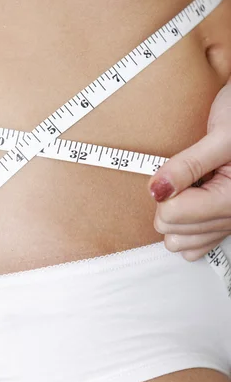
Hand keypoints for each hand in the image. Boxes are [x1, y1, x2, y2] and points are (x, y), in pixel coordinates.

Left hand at [147, 76, 230, 260]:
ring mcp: (228, 224)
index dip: (166, 186)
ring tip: (192, 184)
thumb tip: (158, 190)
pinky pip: (192, 246)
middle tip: (188, 173)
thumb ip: (188, 164)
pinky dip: (183, 226)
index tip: (179, 167)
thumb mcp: (221, 134)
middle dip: (170, 199)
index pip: (172, 213)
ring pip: (178, 242)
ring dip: (176, 214)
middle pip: (171, 229)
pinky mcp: (222, 224)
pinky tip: (192, 200)